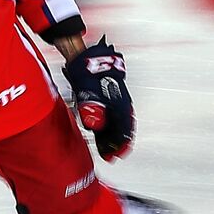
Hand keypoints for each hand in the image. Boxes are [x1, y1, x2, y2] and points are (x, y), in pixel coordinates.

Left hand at [63, 37, 133, 160]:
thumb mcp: (88, 91)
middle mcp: (121, 103)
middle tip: (112, 156)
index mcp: (120, 103)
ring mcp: (117, 100)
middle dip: (117, 143)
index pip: (125, 128)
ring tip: (107, 148)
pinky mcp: (110, 98)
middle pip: (122, 128)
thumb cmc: (88, 73)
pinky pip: (112, 117)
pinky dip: (109, 127)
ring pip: (117, 123)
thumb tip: (95, 126)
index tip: (117, 155)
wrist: (88, 57)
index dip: (121, 144)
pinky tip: (102, 132)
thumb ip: (92, 109)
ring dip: (113, 136)